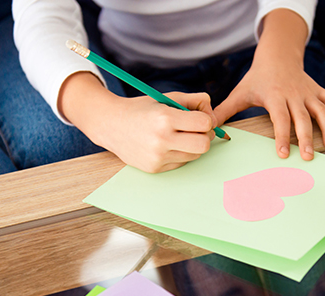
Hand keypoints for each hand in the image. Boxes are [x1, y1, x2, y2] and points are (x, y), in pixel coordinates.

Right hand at [59, 72, 216, 172]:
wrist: (111, 124)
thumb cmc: (142, 109)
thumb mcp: (167, 97)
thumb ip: (194, 100)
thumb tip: (213, 116)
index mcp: (165, 118)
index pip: (205, 123)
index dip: (206, 119)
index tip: (199, 117)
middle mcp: (161, 139)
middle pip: (204, 144)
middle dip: (205, 136)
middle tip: (196, 129)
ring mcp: (157, 156)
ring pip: (195, 156)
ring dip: (193, 145)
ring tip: (180, 135)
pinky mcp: (155, 168)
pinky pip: (181, 163)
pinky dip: (180, 154)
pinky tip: (168, 145)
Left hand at [214, 9, 324, 160]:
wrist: (277, 55)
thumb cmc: (257, 78)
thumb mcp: (240, 93)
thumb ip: (225, 110)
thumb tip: (209, 126)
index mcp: (274, 96)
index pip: (279, 119)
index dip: (281, 136)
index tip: (282, 154)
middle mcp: (293, 95)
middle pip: (302, 118)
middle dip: (306, 138)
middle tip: (308, 157)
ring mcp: (307, 93)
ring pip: (321, 110)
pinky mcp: (317, 90)